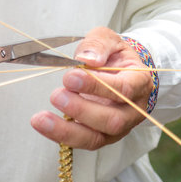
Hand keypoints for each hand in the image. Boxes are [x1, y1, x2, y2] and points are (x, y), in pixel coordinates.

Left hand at [31, 27, 152, 149]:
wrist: (120, 70)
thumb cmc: (113, 55)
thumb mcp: (109, 39)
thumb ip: (98, 45)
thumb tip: (87, 59)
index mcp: (139, 82)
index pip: (123, 89)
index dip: (97, 85)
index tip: (70, 77)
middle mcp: (133, 110)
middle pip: (113, 120)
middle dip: (81, 110)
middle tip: (56, 95)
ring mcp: (119, 127)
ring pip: (96, 138)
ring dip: (66, 130)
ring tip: (41, 118)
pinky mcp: (102, 136)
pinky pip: (83, 142)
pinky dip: (61, 136)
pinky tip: (43, 125)